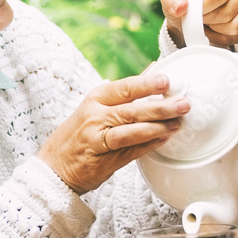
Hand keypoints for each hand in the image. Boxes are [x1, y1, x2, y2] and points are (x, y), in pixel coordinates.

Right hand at [38, 74, 188, 193]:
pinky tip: (164, 140)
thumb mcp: (95, 106)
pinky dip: (149, 146)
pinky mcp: (105, 160)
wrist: (54, 167)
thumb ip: (125, 92)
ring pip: (131, 131)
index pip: (124, 88)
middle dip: (160, 107)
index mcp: (95, 99)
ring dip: (157, 127)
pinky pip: (131, 151)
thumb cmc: (78, 134)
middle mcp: (95, 117)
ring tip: (177, 123)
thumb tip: (153, 70)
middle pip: (131, 110)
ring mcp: (98, 140)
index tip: (166, 81)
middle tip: (183, 104)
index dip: (146, 85)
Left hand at [160, 0, 237, 47]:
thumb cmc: (184, 2)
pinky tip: (217, 29)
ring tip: (209, 22)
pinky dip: (224, 37)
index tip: (195, 9)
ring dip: (216, 30)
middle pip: (227, 11)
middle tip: (200, 17)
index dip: (204, 8)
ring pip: (236, 25)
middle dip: (209, 20)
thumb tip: (181, 7)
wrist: (193, 17)